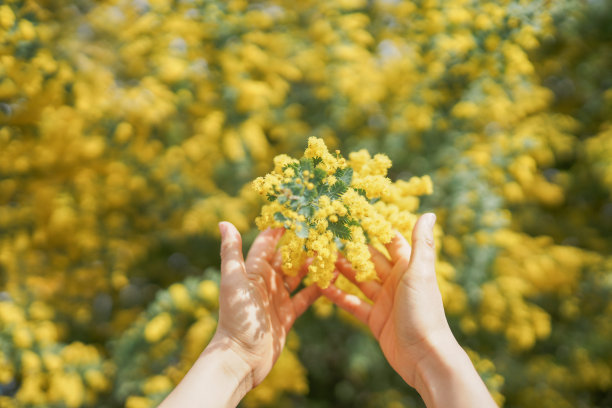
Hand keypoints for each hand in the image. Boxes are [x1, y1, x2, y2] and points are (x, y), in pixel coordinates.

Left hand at [160, 222, 318, 407]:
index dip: (280, 228)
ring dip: (313, 264)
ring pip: (299, 275)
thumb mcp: (234, 281)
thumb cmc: (235, 317)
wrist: (241, 358)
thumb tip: (224, 222)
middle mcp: (266, 282)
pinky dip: (318, 287)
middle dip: (302, 244)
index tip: (296, 212)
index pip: (268, 243)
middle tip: (323, 230)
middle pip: (287, 258)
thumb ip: (231, 252)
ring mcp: (277, 298)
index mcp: (253, 271)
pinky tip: (334, 277)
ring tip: (332, 251)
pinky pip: (306, 297)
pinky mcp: (287, 315)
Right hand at [322, 213, 448, 385]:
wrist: (425, 356)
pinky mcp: (375, 319)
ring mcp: (384, 301)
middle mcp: (396, 281)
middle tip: (327, 236)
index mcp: (408, 267)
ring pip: (358, 280)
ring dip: (341, 270)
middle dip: (350, 248)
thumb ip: (421, 243)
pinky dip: (338, 295)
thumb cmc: (425, 311)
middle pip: (369, 260)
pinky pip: (353, 303)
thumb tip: (429, 213)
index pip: (389, 241)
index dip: (373, 228)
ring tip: (319, 257)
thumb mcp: (420, 273)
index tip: (353, 214)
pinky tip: (321, 287)